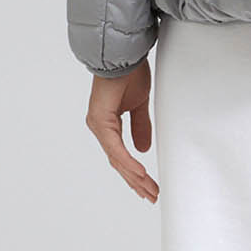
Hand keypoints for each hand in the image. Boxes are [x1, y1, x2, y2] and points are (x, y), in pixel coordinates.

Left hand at [84, 61, 157, 202]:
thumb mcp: (140, 104)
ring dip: (134, 176)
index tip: (148, 185)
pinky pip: (115, 148)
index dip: (134, 173)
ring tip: (149, 190)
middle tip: (151, 195)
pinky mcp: (101, 120)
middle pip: (118, 163)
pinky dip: (128, 161)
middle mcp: (100, 127)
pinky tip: (139, 173)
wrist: (123, 55)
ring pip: (116, 159)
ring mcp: (99, 125)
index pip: (121, 156)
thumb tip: (143, 149)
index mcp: (108, 124)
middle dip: (136, 181)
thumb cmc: (129, 74)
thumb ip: (140, 126)